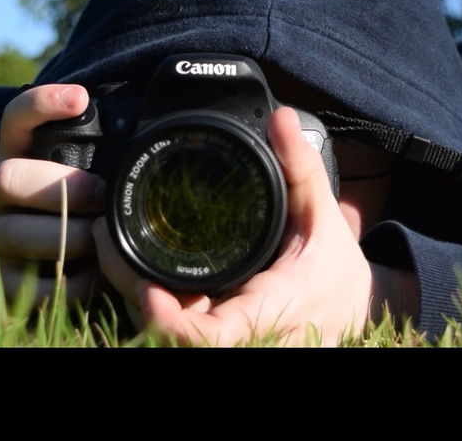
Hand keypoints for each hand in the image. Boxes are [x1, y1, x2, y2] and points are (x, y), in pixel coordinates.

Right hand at [0, 84, 105, 305]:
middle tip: (100, 196)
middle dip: (60, 186)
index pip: (15, 119)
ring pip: (18, 233)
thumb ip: (86, 158)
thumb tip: (144, 138)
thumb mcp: (60, 177)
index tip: (80, 97)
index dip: (41, 103)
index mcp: (12, 157)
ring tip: (101, 241)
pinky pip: (33, 283)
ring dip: (69, 237)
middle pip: (8, 177)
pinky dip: (72, 283)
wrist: (1, 274)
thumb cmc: (49, 214)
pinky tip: (96, 276)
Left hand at [93, 107, 375, 345]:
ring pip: (165, 338)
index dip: (169, 322)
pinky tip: (132, 268)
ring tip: (111, 245)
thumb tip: (279, 119)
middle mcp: (247, 337)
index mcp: (269, 309)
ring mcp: (231, 342)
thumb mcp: (323, 215)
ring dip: (134, 299)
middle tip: (107, 241)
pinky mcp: (218, 339)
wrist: (354, 310)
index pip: (208, 339)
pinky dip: (152, 305)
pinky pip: (175, 332)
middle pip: (170, 339)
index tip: (145, 287)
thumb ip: (301, 168)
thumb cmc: (336, 268)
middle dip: (132, 297)